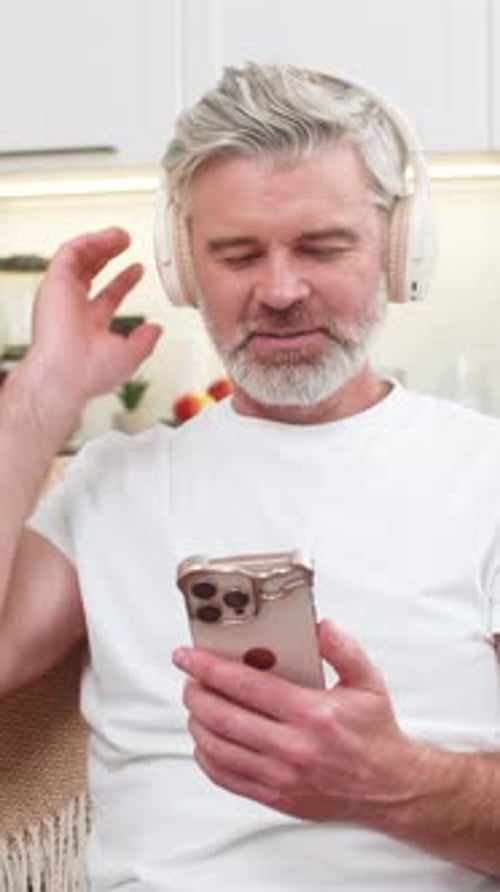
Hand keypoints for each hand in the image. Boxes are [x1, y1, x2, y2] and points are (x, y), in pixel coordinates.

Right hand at [27, 227, 161, 410]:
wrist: (66, 374)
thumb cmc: (90, 374)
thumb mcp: (129, 357)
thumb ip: (144, 341)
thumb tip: (156, 329)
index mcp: (90, 327)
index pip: (107, 297)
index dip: (123, 281)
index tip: (138, 269)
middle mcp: (74, 310)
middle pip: (90, 273)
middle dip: (108, 255)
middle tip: (126, 243)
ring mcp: (63, 295)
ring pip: (79, 260)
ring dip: (100, 244)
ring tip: (121, 235)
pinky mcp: (55, 282)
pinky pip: (69, 253)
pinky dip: (89, 242)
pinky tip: (106, 238)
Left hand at [173, 620, 419, 822]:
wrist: (390, 788)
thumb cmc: (375, 733)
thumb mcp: (367, 680)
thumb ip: (343, 648)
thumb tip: (319, 626)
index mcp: (312, 713)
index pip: (246, 685)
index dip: (209, 667)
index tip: (188, 656)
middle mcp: (293, 747)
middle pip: (223, 716)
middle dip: (196, 692)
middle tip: (189, 677)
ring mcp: (281, 776)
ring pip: (218, 748)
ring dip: (197, 722)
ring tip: (196, 704)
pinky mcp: (276, 797)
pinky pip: (226, 777)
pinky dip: (207, 755)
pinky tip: (206, 739)